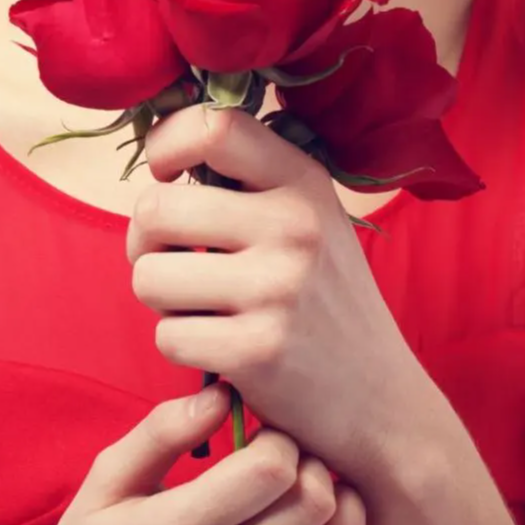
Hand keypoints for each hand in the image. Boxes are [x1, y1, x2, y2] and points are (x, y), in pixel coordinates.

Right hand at [57, 384, 366, 524]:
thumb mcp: (109, 482)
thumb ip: (158, 434)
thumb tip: (222, 396)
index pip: (266, 472)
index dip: (273, 438)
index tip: (259, 435)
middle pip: (311, 500)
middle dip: (302, 460)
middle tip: (281, 457)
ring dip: (324, 492)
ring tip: (295, 486)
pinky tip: (309, 514)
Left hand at [127, 105, 437, 491]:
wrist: (381, 399)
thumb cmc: (323, 299)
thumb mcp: (309, 219)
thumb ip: (247, 178)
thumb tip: (159, 142)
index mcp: (303, 182)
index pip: (213, 125)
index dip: (166, 143)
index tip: (166, 174)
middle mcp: (293, 227)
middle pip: (155, 210)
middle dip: (144, 241)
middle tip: (172, 259)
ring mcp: (276, 289)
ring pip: (148, 275)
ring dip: (159, 297)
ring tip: (200, 305)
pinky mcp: (257, 351)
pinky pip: (166, 336)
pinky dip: (179, 345)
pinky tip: (218, 347)